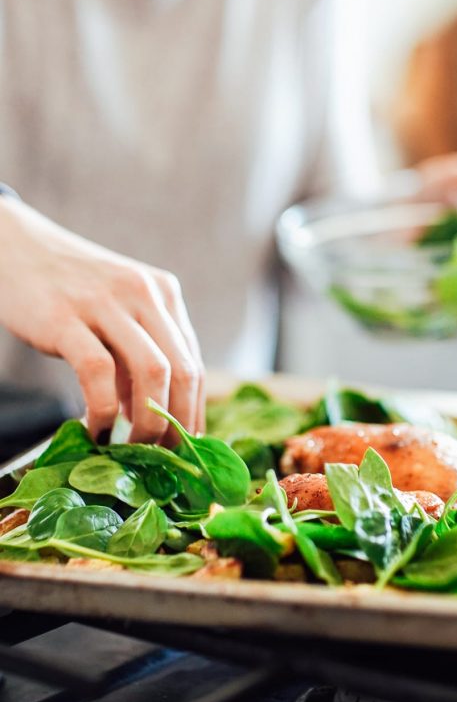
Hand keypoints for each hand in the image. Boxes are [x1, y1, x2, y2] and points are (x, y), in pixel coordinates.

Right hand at [0, 199, 203, 442]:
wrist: (12, 247)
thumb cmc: (66, 289)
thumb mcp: (115, 313)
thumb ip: (137, 354)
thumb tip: (155, 414)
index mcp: (163, 294)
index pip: (194, 362)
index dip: (194, 411)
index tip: (185, 445)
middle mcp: (144, 294)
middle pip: (184, 370)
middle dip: (178, 423)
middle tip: (162, 454)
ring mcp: (106, 302)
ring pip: (152, 372)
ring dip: (147, 421)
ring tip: (131, 448)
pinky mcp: (66, 317)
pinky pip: (98, 372)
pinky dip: (102, 410)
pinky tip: (94, 430)